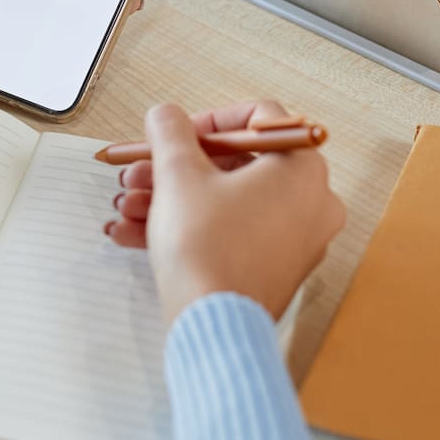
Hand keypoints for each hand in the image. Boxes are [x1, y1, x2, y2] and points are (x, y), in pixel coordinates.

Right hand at [105, 101, 344, 324]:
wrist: (211, 324)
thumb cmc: (205, 247)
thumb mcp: (178, 173)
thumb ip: (171, 131)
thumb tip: (166, 115)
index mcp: (301, 168)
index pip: (259, 119)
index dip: (208, 121)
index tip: (175, 136)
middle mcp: (311, 202)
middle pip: (235, 165)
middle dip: (176, 168)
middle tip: (140, 172)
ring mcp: (295, 240)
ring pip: (225, 202)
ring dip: (171, 199)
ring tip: (128, 206)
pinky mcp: (274, 269)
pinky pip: (228, 233)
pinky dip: (187, 228)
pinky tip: (134, 233)